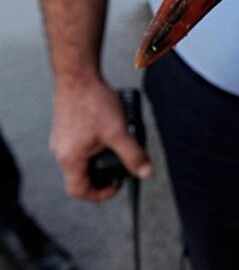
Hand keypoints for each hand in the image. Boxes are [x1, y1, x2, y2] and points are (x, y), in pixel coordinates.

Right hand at [50, 78, 151, 201]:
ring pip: (82, 159)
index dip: (99, 195)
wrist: (78, 74)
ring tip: (118, 148)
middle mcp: (61, 151)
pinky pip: (81, 145)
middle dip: (103, 175)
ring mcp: (62, 138)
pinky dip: (97, 145)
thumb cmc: (92, 101)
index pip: (79, 191)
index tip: (116, 187)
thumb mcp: (119, 132)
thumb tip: (146, 172)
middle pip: (81, 176)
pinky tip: (110, 132)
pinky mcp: (66, 127)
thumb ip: (134, 155)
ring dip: (101, 158)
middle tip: (122, 167)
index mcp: (70, 158)